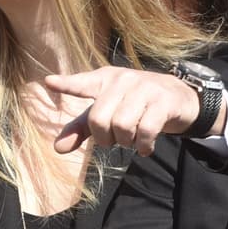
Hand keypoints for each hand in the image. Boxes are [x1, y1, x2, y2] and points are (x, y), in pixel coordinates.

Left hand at [45, 66, 224, 155]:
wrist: (178, 98)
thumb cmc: (135, 105)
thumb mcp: (108, 113)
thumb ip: (82, 129)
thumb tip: (57, 148)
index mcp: (105, 80)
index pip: (82, 84)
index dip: (66, 83)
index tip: (49, 81)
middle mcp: (122, 80)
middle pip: (99, 119)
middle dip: (105, 138)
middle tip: (114, 140)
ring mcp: (144, 88)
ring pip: (122, 125)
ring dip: (126, 141)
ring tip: (132, 140)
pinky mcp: (162, 101)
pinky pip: (145, 130)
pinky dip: (143, 146)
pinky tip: (145, 147)